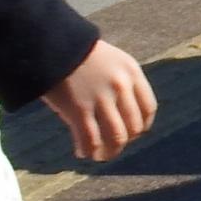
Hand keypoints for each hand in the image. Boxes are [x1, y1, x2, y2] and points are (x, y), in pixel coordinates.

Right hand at [40, 41, 156, 161]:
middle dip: (125, 140)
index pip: (148, 108)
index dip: (142, 125)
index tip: (134, 133)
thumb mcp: (112, 61)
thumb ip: (122, 82)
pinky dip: (88, 151)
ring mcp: (101, 99)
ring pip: (116, 137)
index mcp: (131, 73)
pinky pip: (90, 140)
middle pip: (134, 126)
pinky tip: (82, 153)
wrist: (52, 44)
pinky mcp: (79, 110)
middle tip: (113, 145)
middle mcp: (121, 86)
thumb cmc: (79, 54)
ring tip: (100, 156)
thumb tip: (125, 111)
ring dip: (109, 152)